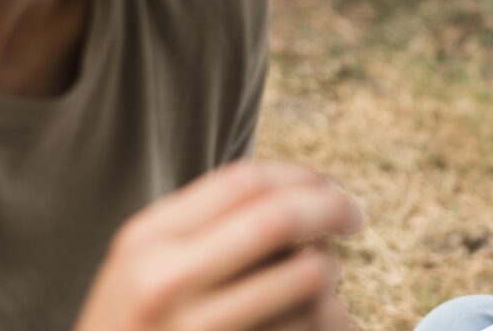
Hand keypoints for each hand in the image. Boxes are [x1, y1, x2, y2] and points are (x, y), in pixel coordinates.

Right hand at [74, 161, 362, 330]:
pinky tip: (326, 322)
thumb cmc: (137, 329)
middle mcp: (165, 284)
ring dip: (332, 277)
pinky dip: (335, 321)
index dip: (300, 176)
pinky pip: (308, 329)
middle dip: (332, 208)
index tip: (329, 187)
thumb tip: (307, 189)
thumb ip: (207, 226)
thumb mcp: (145, 268)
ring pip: (307, 279)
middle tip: (355, 215)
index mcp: (146, 242)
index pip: (243, 181)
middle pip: (279, 219)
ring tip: (323, 289)